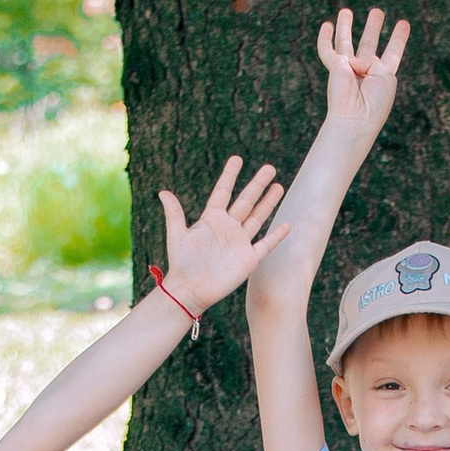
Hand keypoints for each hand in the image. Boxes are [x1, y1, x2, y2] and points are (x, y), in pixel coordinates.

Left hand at [157, 157, 289, 316]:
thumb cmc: (181, 264)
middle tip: (270, 168)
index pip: (223, 192)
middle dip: (257, 185)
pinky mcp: (248, 259)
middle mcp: (228, 228)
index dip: (230, 176)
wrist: (190, 291)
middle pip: (246, 201)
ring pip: (257, 218)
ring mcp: (239, 243)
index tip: (238, 159)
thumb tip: (162, 192)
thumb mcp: (177, 236)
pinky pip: (265, 245)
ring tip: (279, 186)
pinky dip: (276, 235)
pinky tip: (286, 224)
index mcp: (211, 219)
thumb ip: (174, 214)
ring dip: (268, 203)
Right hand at [317, 7, 408, 135]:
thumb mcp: (385, 77)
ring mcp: (348, 71)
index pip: (392, 53)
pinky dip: (325, 39)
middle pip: (369, 45)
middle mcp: (365, 73)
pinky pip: (328, 51)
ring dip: (346, 28)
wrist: (355, 120)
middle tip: (377, 12)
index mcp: (382, 76)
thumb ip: (374, 62)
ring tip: (346, 11)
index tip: (403, 23)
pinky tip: (326, 26)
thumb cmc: (374, 104)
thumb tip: (353, 61)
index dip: (398, 38)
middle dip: (373, 29)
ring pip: (346, 44)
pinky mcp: (335, 69)